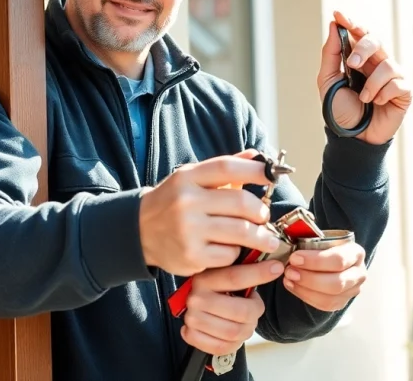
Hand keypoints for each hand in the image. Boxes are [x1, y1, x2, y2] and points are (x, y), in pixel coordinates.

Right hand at [139, 151, 281, 275]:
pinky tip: (233, 250)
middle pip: (241, 203)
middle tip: (265, 217)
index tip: (273, 176)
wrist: (139, 231)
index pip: (228, 168)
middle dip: (261, 211)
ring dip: (260, 237)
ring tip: (268, 239)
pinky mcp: (191, 256)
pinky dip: (235, 253)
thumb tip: (257, 156)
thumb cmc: (173, 201)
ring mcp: (188, 230)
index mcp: (188, 177)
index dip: (255, 171)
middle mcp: (187, 202)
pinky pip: (228, 255)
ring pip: (241, 232)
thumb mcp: (192, 178)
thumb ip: (224, 168)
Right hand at [181, 260, 284, 354]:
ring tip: (244, 321)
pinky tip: (234, 333)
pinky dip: (235, 342)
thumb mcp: (223, 274)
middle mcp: (196, 298)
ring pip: (236, 331)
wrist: (193, 305)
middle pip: (242, 311)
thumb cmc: (214, 290)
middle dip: (256, 311)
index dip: (259, 274)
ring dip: (247, 328)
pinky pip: (224, 346)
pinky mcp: (193, 336)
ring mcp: (193, 319)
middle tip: (255, 308)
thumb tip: (271, 266)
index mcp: (204, 278)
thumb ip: (242, 271)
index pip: (235, 277)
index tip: (276, 269)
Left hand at [282, 243, 366, 311]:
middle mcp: (359, 273)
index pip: (339, 259)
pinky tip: (292, 286)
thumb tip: (285, 238)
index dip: (315, 261)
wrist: (328, 260)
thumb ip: (307, 237)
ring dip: (305, 288)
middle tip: (289, 271)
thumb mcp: (320, 237)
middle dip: (309, 278)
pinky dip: (305, 296)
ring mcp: (352, 290)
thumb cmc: (322, 246)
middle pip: (337, 283)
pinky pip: (324, 305)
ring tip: (289, 278)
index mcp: (355, 252)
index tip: (294, 257)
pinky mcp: (342, 302)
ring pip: (330, 297)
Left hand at [316, 10, 411, 144]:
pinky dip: (384, 94)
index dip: (351, 23)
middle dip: (363, 48)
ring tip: (364, 98)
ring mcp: (392, 77)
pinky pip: (398, 83)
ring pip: (388, 64)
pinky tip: (378, 103)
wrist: (351, 138)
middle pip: (376, 40)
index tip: (339, 14)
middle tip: (352, 65)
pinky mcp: (404, 92)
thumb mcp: (327, 81)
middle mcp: (377, 64)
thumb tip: (333, 25)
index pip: (359, 34)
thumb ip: (330, 54)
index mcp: (359, 59)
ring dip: (372, 83)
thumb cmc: (339, 110)